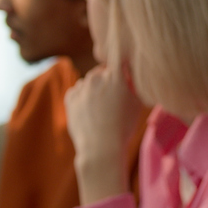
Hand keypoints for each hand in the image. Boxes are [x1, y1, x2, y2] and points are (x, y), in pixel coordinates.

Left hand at [64, 64, 145, 205]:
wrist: (101, 148)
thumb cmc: (123, 127)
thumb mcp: (137, 103)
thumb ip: (134, 83)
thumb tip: (132, 73)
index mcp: (115, 76)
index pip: (118, 59)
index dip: (121, 66)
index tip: (123, 74)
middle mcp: (97, 77)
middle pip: (102, 72)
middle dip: (107, 80)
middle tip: (112, 99)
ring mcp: (81, 87)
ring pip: (88, 82)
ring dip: (93, 90)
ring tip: (100, 110)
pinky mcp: (70, 98)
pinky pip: (76, 92)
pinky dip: (81, 98)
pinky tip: (89, 112)